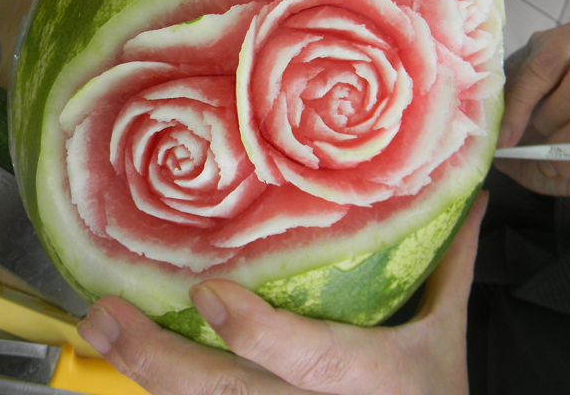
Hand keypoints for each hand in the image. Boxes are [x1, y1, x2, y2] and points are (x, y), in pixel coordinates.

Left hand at [76, 191, 488, 394]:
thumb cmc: (429, 391)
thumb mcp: (444, 331)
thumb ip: (448, 260)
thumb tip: (465, 193)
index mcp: (372, 380)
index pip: (311, 359)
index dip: (259, 334)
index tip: (208, 294)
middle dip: (163, 361)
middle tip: (110, 317)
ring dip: (145, 371)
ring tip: (103, 327)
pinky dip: (163, 386)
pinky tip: (127, 355)